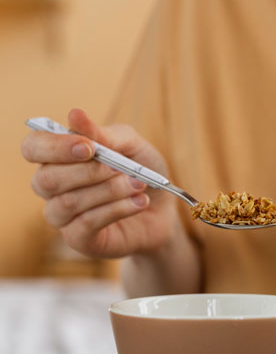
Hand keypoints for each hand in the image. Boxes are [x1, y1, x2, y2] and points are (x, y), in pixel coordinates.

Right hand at [21, 108, 179, 257]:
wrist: (164, 209)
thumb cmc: (141, 172)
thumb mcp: (132, 146)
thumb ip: (105, 134)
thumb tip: (74, 114)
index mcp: (58, 157)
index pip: (33, 148)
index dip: (55, 147)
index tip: (88, 147)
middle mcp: (52, 187)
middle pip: (47, 179)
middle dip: (88, 172)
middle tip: (121, 168)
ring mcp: (62, 216)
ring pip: (68, 203)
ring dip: (109, 191)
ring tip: (139, 185)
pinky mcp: (79, 239)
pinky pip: (86, 224)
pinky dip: (117, 209)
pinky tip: (139, 202)